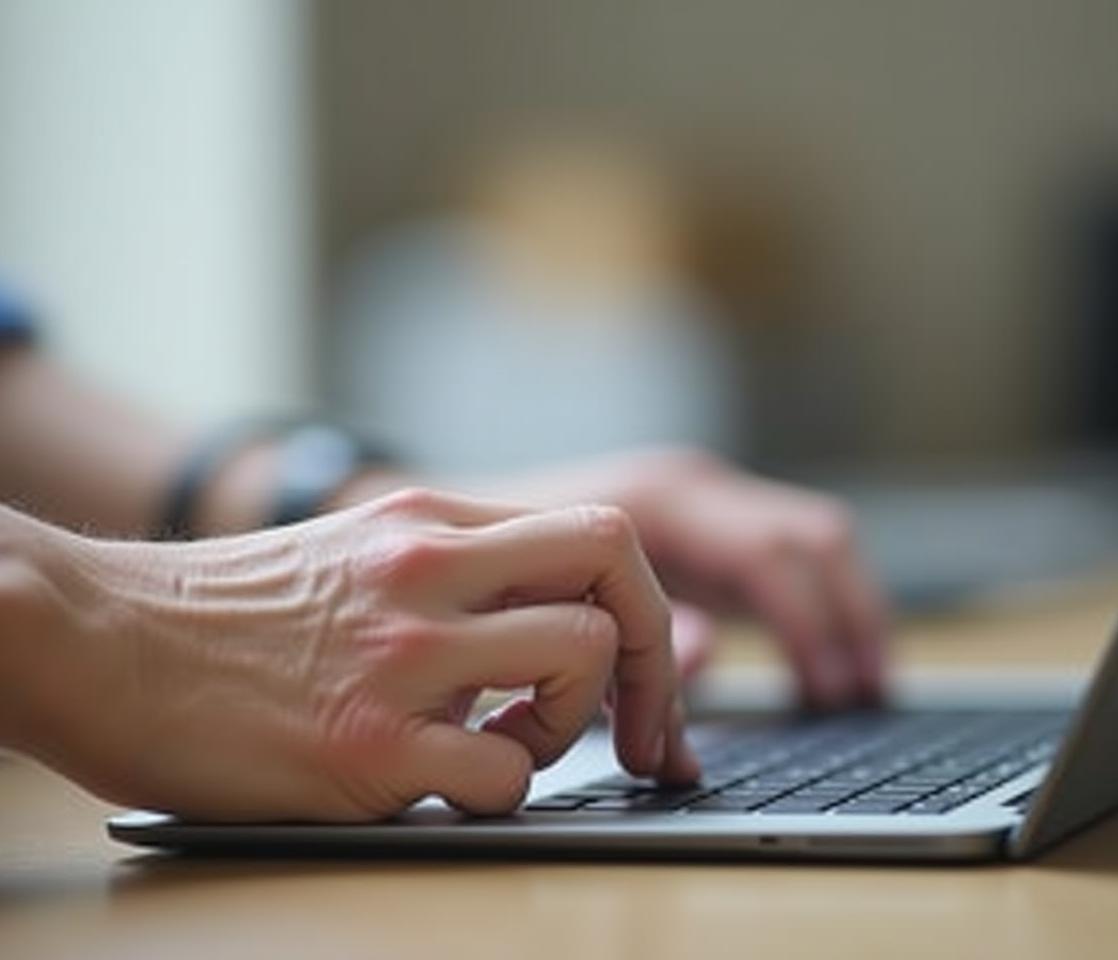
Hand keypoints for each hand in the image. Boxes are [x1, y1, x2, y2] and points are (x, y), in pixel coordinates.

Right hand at [5, 491, 695, 820]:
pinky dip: (501, 789)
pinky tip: (445, 780)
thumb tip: (548, 614)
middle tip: (638, 729)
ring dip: (572, 725)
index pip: (599, 536)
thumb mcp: (353, 550)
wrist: (95, 641)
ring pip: (579, 662)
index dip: (646, 609)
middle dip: (651, 665)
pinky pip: (505, 776)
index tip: (646, 677)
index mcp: (428, 521)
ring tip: (507, 745)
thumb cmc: (223, 611)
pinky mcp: (366, 745)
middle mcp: (426, 570)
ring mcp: (402, 655)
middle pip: (615, 577)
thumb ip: (452, 568)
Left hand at [456, 449, 888, 706]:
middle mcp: (688, 487)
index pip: (767, 559)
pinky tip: (819, 663)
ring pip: (810, 540)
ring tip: (861, 686)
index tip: (820, 700)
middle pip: (812, 538)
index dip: (800, 634)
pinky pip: (784, 555)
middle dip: (849, 616)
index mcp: (657, 502)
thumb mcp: (546, 619)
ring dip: (844, 611)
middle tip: (865, 695)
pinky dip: (811, 606)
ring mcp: (696, 498)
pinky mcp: (696, 525)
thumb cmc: (480, 574)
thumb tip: (707, 658)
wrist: (435, 518)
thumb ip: (628, 651)